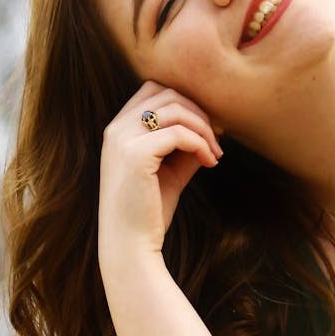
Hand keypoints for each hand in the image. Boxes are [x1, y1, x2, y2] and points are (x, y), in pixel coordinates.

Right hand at [97, 82, 223, 269]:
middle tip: (218, 138)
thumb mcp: (171, 170)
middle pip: (167, 93)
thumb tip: (213, 126)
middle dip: (199, 112)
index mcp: (118, 129)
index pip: (154, 90)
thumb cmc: (149, 211)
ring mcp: (122, 139)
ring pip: (175, 109)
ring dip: (204, 128)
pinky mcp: (135, 155)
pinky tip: (210, 162)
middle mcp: (116, 129)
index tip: (208, 127)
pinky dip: (201, 144)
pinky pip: (179, 133)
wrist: (130, 246)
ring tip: (215, 153)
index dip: (186, 102)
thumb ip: (186, 145)